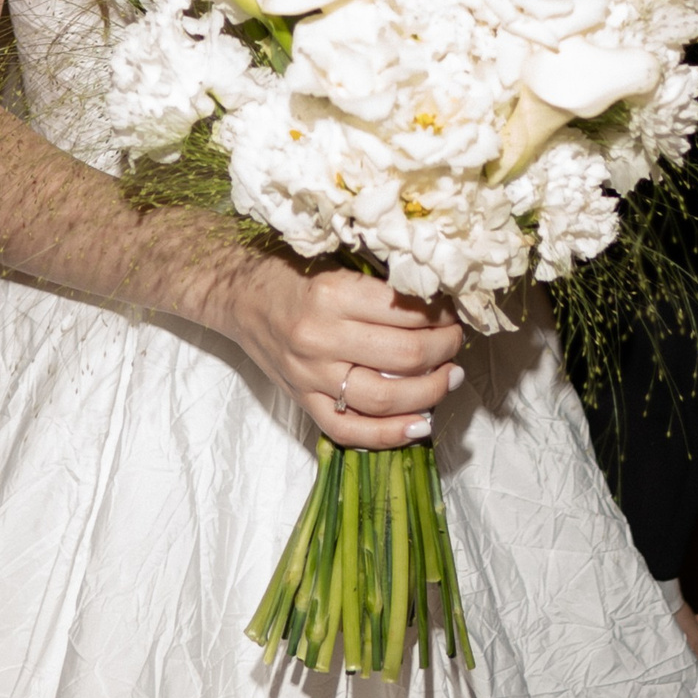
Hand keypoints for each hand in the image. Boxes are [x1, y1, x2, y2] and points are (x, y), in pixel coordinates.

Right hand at [205, 256, 464, 445]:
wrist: (240, 296)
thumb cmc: (291, 271)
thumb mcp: (336, 262)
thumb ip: (380, 283)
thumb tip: (438, 299)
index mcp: (331, 295)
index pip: (405, 312)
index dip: (440, 314)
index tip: (453, 310)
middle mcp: (320, 339)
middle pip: (404, 357)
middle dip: (444, 350)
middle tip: (457, 341)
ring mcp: (310, 377)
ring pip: (385, 399)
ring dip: (431, 392)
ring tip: (451, 377)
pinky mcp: (303, 402)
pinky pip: (350, 430)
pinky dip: (390, 435)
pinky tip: (421, 425)